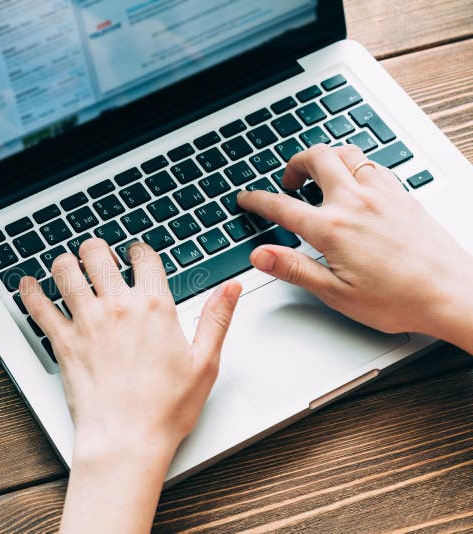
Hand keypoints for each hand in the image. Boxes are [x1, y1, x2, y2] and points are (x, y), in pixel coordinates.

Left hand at [19, 239, 240, 532]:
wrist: (127, 440)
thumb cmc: (166, 410)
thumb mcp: (205, 363)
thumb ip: (217, 319)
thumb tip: (231, 288)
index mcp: (155, 307)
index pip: (144, 257)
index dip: (139, 250)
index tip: (135, 254)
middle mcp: (118, 307)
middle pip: (98, 254)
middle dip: (97, 249)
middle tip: (97, 256)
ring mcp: (87, 322)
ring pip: (65, 271)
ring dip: (65, 262)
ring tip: (67, 265)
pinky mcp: (62, 342)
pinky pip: (38, 306)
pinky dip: (30, 291)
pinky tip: (28, 285)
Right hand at [237, 144, 472, 342]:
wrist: (451, 293)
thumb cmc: (399, 299)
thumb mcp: (335, 293)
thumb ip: (294, 268)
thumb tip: (260, 254)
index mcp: (332, 228)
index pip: (282, 206)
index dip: (257, 200)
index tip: (247, 199)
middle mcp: (356, 203)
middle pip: (316, 159)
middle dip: (294, 164)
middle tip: (287, 182)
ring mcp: (382, 194)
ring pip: (346, 153)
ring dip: (326, 158)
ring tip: (319, 175)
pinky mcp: (403, 195)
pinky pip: (373, 164)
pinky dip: (355, 165)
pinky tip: (355, 182)